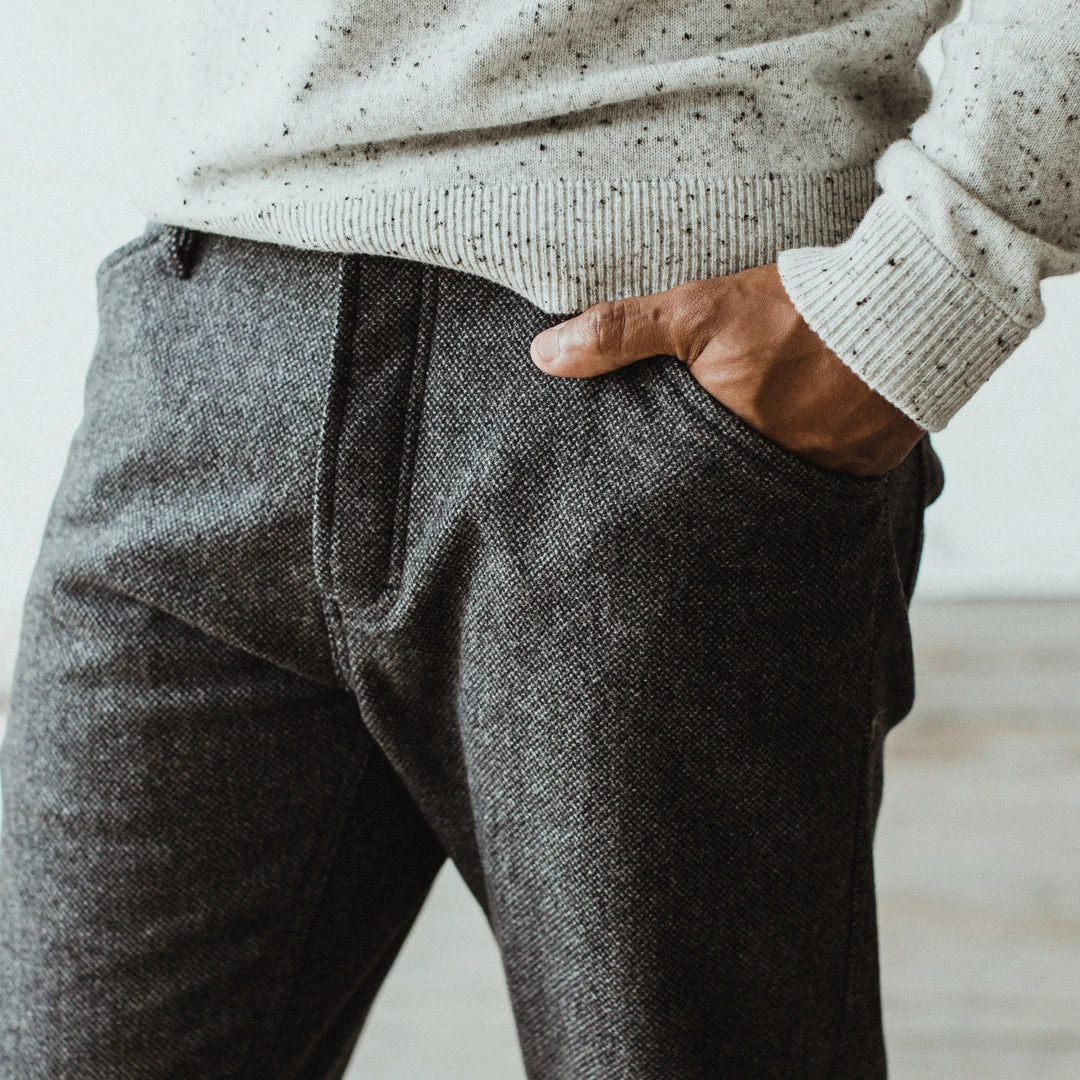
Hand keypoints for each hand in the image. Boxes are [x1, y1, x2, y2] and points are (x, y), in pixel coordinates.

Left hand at [529, 262, 924, 476]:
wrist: (910, 309)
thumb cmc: (801, 313)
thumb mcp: (699, 314)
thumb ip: (621, 333)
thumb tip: (543, 355)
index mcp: (722, 447)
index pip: (665, 490)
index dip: (644, 493)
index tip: (617, 502)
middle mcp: (767, 480)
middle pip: (711, 502)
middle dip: (688, 499)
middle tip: (666, 501)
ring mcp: (814, 483)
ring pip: (758, 498)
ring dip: (739, 490)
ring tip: (724, 479)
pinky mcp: (854, 477)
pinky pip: (808, 487)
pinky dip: (790, 475)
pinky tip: (782, 457)